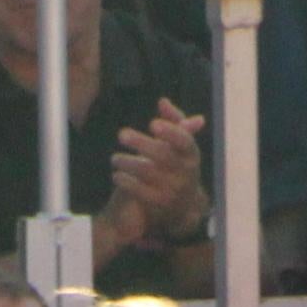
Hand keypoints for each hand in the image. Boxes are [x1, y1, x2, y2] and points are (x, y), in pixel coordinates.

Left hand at [100, 97, 208, 252]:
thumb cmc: (179, 164)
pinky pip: (141, 192)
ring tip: (114, 158)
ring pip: (149, 173)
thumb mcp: (182, 145)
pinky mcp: (160, 203)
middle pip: (163, 155)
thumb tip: (162, 101)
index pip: (184, 141)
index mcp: (191, 154)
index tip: (152, 124)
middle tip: (121, 134)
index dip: (170, 132)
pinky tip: (116, 175)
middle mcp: (186, 172)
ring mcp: (173, 189)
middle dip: (141, 143)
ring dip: (128, 163)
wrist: (183, 205)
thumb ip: (174, 121)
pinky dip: (126, 182)